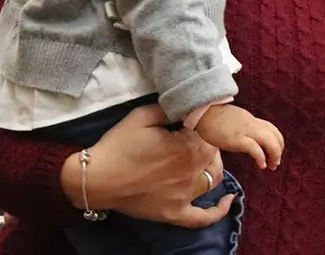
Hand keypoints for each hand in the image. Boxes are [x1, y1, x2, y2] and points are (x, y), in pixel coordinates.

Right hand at [60, 104, 231, 227]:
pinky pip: (202, 217)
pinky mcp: (175, 213)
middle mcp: (191, 172)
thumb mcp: (142, 116)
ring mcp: (185, 195)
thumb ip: (169, 109)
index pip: (210, 133)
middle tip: (192, 137)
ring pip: (213, 179)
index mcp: (187, 147)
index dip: (202, 126)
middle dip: (208, 143)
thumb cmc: (118, 146)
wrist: (96, 179)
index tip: (191, 123)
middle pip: (215, 155)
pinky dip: (218, 211)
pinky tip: (228, 201)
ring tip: (202, 159)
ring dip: (213, 167)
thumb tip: (188, 105)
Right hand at [196, 104, 284, 169]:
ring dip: (275, 155)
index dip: (278, 142)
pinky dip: (261, 157)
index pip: (272, 129)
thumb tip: (246, 140)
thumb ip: (243, 129)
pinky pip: (255, 148)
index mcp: (251, 120)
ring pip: (270, 141)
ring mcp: (245, 131)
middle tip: (275, 162)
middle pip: (275, 135)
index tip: (275, 152)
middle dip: (279, 150)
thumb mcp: (234, 121)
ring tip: (272, 165)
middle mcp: (252, 124)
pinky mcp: (236, 139)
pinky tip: (261, 165)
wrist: (203, 112)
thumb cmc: (214, 119)